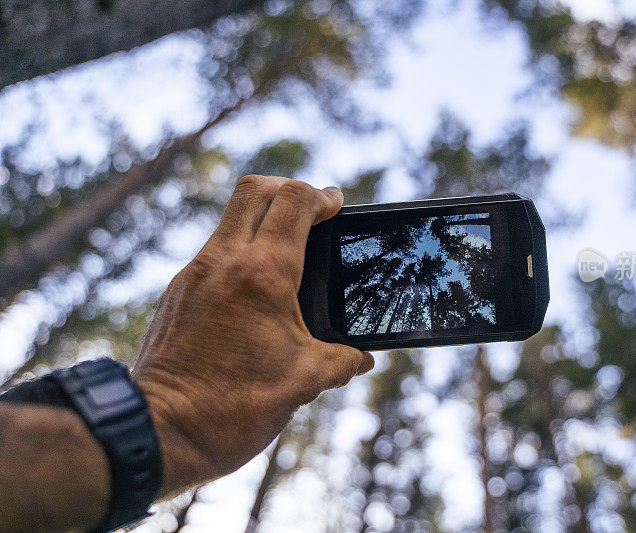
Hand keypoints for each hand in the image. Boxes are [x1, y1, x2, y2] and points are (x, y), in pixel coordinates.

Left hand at [132, 175, 373, 494]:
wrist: (160, 433)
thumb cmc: (234, 406)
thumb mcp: (305, 381)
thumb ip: (342, 360)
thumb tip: (362, 357)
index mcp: (262, 274)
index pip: (294, 201)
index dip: (322, 195)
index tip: (337, 205)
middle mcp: (223, 262)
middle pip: (255, 189)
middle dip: (289, 190)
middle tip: (312, 212)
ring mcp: (194, 274)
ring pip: (231, 218)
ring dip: (262, 219)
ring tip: (289, 249)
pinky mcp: (178, 293)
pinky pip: (215, 251)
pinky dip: (241, 250)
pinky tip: (258, 289)